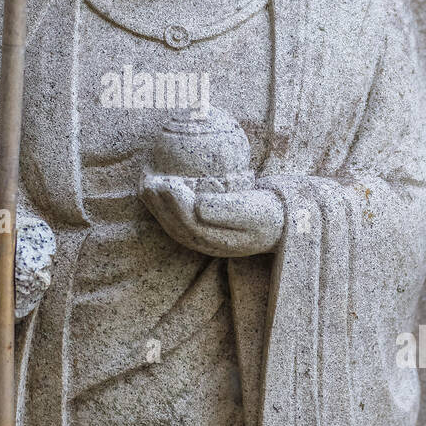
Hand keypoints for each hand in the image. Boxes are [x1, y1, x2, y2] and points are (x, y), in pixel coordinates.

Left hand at [139, 175, 283, 256]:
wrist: (279, 224)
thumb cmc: (266, 213)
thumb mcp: (251, 210)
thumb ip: (224, 209)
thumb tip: (197, 205)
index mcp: (219, 241)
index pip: (190, 223)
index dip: (175, 204)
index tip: (167, 182)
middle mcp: (206, 243)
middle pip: (175, 226)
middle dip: (158, 204)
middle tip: (148, 181)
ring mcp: (202, 239)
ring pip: (173, 225)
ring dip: (156, 206)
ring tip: (145, 184)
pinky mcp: (201, 231)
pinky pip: (177, 220)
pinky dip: (164, 206)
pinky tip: (157, 190)